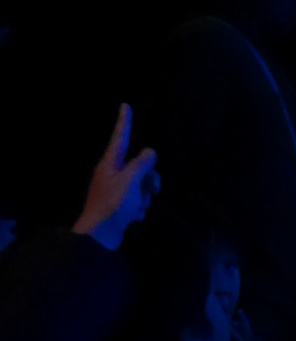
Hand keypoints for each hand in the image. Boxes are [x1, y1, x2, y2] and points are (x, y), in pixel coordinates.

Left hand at [73, 104, 159, 250]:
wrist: (100, 235)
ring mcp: (117, 190)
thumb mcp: (130, 181)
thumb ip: (141, 164)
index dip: (125, 122)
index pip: (121, 137)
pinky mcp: (120, 206)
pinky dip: (139, 208)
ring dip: (145, 197)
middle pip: (140, 166)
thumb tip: (149, 151)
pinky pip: (138, 201)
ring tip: (138, 208)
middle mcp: (112, 174)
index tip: (125, 106)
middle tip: (150, 190)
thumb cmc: (113, 204)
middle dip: (150, 179)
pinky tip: (133, 217)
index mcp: (110, 164)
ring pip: (142, 185)